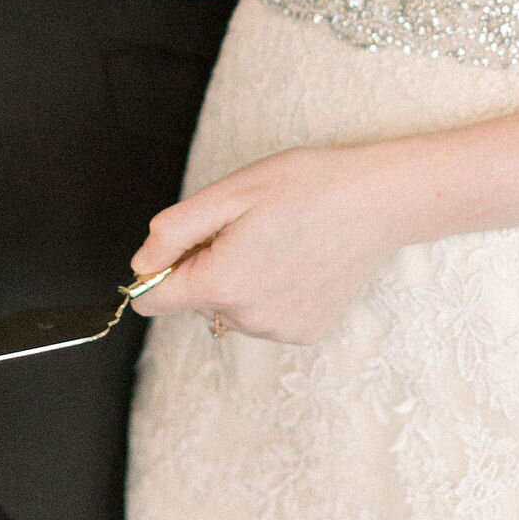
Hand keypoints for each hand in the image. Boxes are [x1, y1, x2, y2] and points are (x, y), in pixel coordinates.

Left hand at [130, 144, 405, 344]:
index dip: (159, 268)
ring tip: (278, 242)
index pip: (153, 301)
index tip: (184, 244)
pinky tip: (299, 262)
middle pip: (196, 301)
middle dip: (208, 266)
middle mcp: (249, 318)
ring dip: (240, 281)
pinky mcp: (307, 333)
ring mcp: (281, 331)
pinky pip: (265, 316)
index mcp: (223, 284)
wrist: (377, 200)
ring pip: (232, 309)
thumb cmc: (304, 186)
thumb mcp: (228, 193)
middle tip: (248, 229)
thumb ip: (173, 232)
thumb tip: (141, 266)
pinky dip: (272, 292)